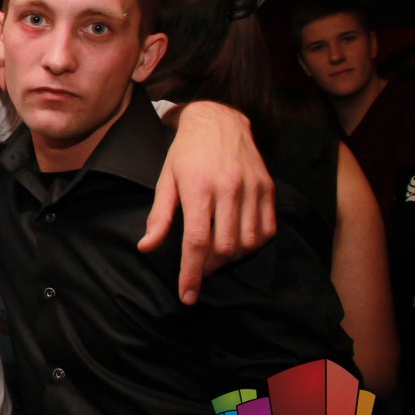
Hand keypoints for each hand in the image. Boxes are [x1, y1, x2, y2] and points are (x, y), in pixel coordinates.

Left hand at [138, 101, 275, 303]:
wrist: (219, 119)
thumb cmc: (186, 152)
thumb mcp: (166, 180)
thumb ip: (159, 216)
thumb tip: (146, 247)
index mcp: (197, 188)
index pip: (197, 241)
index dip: (192, 273)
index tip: (187, 295)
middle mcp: (228, 189)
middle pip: (224, 247)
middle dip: (209, 267)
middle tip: (199, 268)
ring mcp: (252, 188)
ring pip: (247, 243)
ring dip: (231, 258)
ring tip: (216, 254)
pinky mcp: (268, 188)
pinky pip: (267, 230)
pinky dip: (253, 244)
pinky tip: (238, 241)